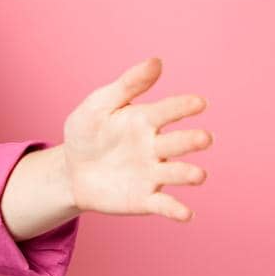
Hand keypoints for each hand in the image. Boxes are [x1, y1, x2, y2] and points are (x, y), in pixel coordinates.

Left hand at [61, 58, 211, 221]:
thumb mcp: (99, 105)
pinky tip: (186, 214)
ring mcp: (152, 173)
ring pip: (176, 173)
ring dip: (188, 174)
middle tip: (203, 138)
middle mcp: (156, 146)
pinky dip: (176, 210)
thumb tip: (156, 61)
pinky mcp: (144, 198)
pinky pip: (163, 205)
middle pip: (178, 142)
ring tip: (198, 175)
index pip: (169, 111)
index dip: (183, 107)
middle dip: (192, 140)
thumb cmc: (88, 133)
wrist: (70, 170)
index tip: (198, 103)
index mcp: (146, 120)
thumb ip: (127, 85)